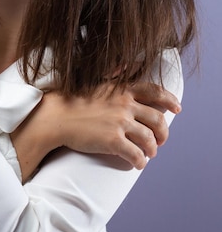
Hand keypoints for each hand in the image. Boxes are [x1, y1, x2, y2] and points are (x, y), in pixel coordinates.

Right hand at [11, 82, 180, 181]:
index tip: (177, 108)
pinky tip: (137, 164)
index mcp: (122, 89)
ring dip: (153, 149)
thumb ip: (114, 76)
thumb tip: (128, 66)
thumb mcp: (96, 81)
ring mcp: (120, 123)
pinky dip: (140, 161)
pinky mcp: (112, 141)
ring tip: (149, 154)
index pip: (155, 91)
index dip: (169, 100)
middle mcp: (125, 104)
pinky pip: (136, 155)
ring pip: (150, 139)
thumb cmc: (71, 100)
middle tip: (161, 140)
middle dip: (164, 132)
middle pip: (158, 119)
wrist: (54, 117)